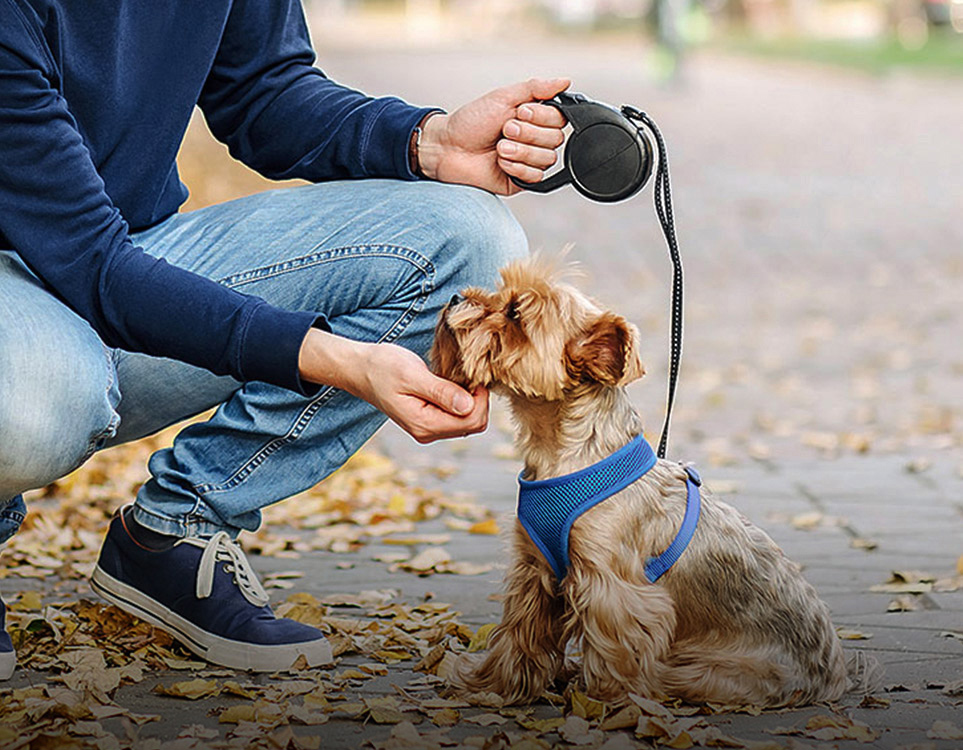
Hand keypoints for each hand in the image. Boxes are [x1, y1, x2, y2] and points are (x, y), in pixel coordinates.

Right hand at [299, 328, 488, 443]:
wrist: (360, 369)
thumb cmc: (382, 367)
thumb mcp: (411, 374)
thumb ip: (441, 391)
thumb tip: (468, 405)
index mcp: (424, 424)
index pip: (472, 421)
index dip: (481, 398)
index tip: (472, 375)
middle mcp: (428, 432)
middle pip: (474, 424)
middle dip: (478, 400)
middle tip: (467, 374)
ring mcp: (428, 428)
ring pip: (468, 421)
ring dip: (470, 399)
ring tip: (457, 377)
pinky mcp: (428, 419)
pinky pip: (457, 415)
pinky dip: (462, 399)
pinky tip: (451, 382)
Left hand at [417, 77, 570, 194]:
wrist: (449, 148)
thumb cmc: (472, 122)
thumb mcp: (503, 97)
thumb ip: (535, 88)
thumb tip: (565, 81)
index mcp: (535, 118)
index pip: (560, 118)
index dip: (542, 116)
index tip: (519, 112)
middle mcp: (536, 139)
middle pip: (556, 139)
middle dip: (528, 133)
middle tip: (505, 130)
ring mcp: (529, 161)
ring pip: (547, 159)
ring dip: (521, 151)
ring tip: (499, 147)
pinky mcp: (521, 180)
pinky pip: (536, 177)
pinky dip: (518, 168)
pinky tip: (501, 162)